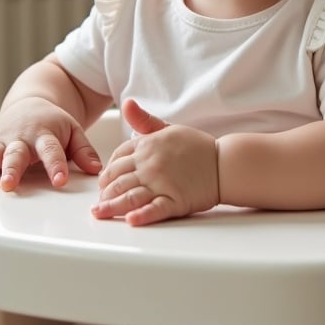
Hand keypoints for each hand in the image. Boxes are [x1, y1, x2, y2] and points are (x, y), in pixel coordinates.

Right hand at [0, 97, 102, 190]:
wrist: (32, 103)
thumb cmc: (54, 123)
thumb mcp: (74, 132)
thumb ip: (84, 151)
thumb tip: (96, 169)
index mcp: (46, 135)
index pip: (53, 152)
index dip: (57, 166)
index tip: (60, 181)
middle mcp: (22, 139)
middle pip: (17, 155)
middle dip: (12, 169)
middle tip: (8, 184)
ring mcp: (4, 142)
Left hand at [92, 99, 218, 225]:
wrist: (225, 163)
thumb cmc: (197, 147)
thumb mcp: (169, 128)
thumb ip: (144, 120)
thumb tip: (127, 104)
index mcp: (148, 146)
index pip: (117, 159)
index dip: (107, 171)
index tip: (104, 181)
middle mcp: (151, 164)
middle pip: (118, 179)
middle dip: (105, 191)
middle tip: (98, 202)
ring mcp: (162, 183)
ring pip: (130, 196)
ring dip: (112, 206)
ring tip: (100, 213)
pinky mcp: (176, 200)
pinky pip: (155, 209)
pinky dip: (141, 215)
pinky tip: (130, 221)